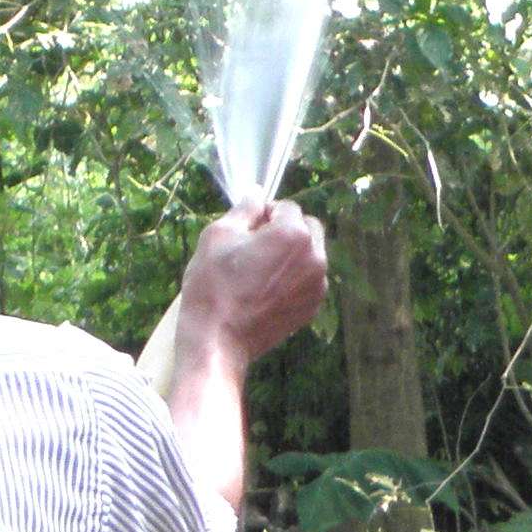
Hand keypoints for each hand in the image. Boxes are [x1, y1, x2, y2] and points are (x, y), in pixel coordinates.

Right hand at [174, 199, 327, 366]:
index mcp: (294, 235)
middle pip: (307, 227)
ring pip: (309, 254)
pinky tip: (265, 290)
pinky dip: (293, 277)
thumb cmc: (213, 286)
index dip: (264, 214)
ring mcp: (318, 283)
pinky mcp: (313, 305)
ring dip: (290, 254)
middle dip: (285, 230)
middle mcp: (315, 256)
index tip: (245, 229)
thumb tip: (256, 191)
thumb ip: (244, 209)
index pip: (286, 207)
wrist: (218, 340)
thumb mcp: (218, 237)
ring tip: (257, 270)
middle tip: (253, 246)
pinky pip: (308, 279)